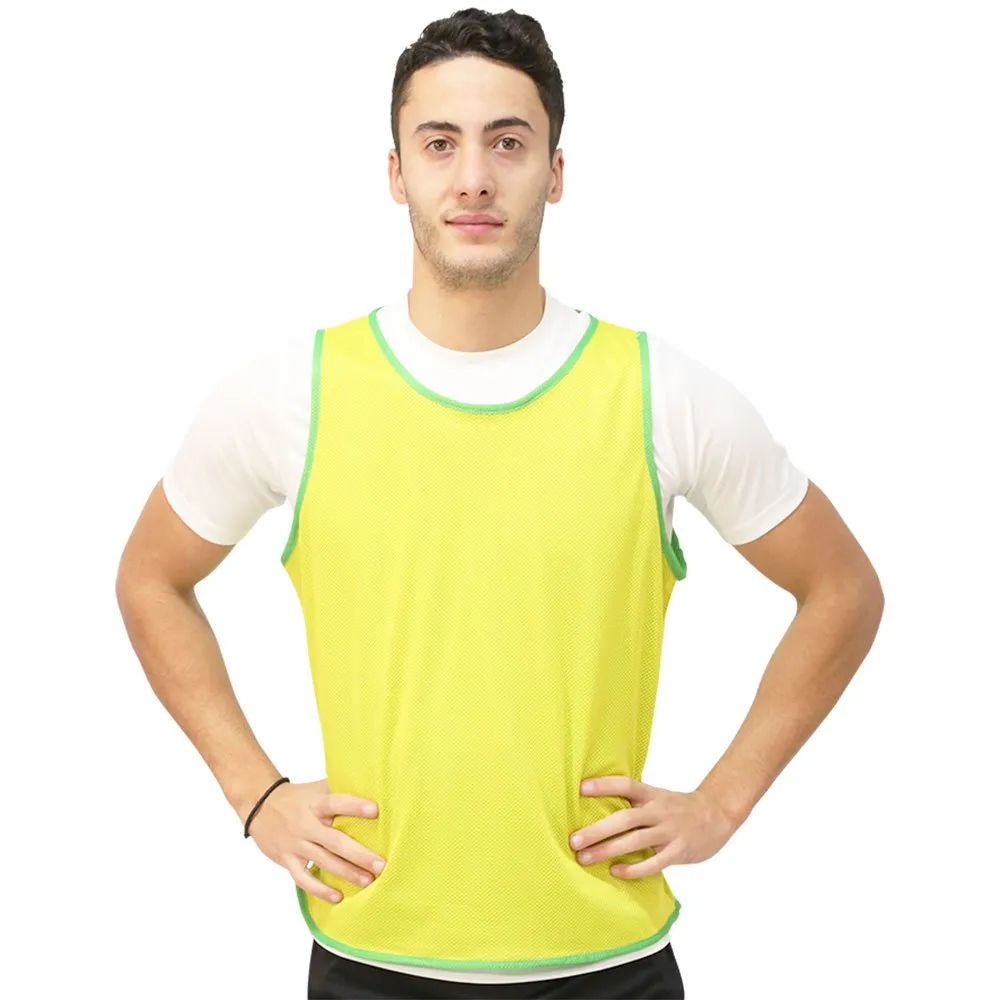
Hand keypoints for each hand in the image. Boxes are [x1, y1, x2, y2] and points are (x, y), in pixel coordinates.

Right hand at [245, 777, 385, 903]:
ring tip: (368, 881)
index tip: (375, 811)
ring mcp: (296, 844)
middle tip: (381, 864)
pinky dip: (320, 890)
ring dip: (347, 873)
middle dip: (359, 854)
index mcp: (315, 803)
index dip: (355, 806)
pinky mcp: (287, 860)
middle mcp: (306, 824)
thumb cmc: (298, 797)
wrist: (260, 806)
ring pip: (323, 861)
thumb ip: (340, 789)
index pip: (336, 802)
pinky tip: (337, 896)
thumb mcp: (316, 789)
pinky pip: (303, 879)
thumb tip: (374, 786)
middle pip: (334, 840)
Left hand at [570, 776, 737, 877]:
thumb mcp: (657, 797)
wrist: (716, 814)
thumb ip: (633, 802)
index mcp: (651, 794)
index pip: (626, 784)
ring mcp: (669, 831)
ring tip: (584, 858)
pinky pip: (654, 862)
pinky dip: (634, 869)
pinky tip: (616, 872)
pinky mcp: (679, 851)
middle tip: (574, 840)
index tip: (581, 788)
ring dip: (607, 850)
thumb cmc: (677, 808)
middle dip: (597, 830)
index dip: (604, 785)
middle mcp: (658, 811)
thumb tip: (595, 808)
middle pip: (625, 818)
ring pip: (635, 841)